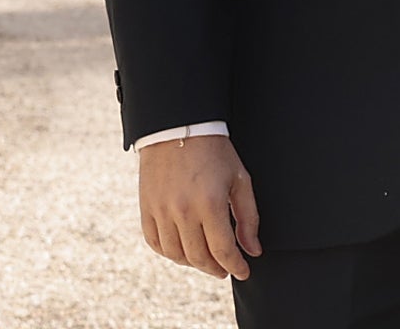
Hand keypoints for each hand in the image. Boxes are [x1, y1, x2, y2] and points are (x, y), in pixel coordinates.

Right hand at [138, 134, 260, 280]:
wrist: (180, 128)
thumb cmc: (215, 152)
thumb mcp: (239, 178)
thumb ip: (248, 217)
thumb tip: (253, 250)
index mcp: (210, 203)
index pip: (223, 249)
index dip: (235, 266)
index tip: (243, 271)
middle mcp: (183, 211)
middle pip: (199, 257)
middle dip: (216, 268)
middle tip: (226, 269)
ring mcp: (161, 212)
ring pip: (177, 255)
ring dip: (194, 264)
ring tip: (208, 260)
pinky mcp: (146, 210)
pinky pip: (156, 244)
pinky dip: (171, 253)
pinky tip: (184, 250)